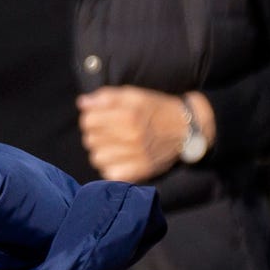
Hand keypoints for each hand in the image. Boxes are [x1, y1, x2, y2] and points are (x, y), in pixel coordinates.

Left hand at [77, 86, 208, 182]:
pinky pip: (110, 174)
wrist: (186, 129)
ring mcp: (137, 156)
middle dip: (96, 134)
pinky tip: (120, 158)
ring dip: (102, 151)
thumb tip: (82, 103)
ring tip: (115, 145)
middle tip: (110, 132)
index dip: (91, 118)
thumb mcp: (134, 95)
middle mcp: (132, 136)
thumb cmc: (156, 110)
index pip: (88, 121)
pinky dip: (111, 167)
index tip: (100, 118)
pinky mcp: (142, 171)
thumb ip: (106, 97)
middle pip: (90, 140)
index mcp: (129, 115)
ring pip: (97, 158)